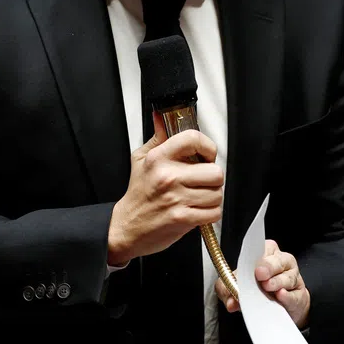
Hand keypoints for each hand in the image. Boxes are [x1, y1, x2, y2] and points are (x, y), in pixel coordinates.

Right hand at [107, 113, 222, 265]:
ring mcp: (176, 199)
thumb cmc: (138, 194)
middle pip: (215, 172)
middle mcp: (168, 177)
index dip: (208, 146)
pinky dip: (209, 213)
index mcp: (158, 158)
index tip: (206, 154)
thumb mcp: (141, 159)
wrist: (127, 227)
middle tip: (202, 181)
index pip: (193, 139)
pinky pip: (213, 212)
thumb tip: (162, 116)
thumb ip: (158, 137)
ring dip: (212, 197)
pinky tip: (197, 210)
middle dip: (212, 178)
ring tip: (197, 197)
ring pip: (217, 194)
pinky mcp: (182, 218)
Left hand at [214, 239, 310, 327]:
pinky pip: (295, 295)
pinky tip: (281, 296)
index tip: (253, 266)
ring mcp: (293, 277)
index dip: (256, 258)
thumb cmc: (258, 290)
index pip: (262, 250)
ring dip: (277, 282)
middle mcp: (282, 262)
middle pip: (277, 261)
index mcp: (266, 253)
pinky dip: (287, 296)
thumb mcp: (239, 287)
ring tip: (268, 287)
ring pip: (287, 277)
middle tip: (260, 274)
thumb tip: (230, 302)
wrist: (278, 308)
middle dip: (268, 267)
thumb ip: (229, 291)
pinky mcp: (300, 295)